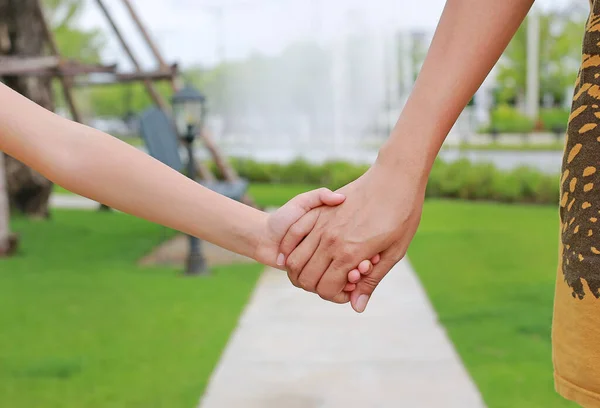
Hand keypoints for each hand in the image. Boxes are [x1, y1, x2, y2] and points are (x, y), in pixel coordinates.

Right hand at [278, 161, 425, 311]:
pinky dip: (289, 249)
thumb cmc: (402, 215)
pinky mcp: (318, 211)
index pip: (326, 288)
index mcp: (350, 254)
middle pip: (307, 277)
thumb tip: (356, 307)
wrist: (395, 177)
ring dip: (300, 271)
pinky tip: (295, 255)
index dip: (333, 296)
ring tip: (314, 271)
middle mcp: (331, 241)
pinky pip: (294, 235)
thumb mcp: (394, 252)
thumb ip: (371, 280)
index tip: (346, 291)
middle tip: (331, 283)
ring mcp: (322, 224)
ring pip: (295, 259)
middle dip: (315, 287)